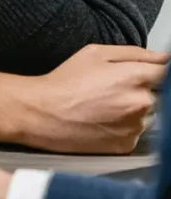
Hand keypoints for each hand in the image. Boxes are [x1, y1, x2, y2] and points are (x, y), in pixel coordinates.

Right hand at [17, 44, 167, 153]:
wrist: (41, 113)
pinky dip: (122, 127)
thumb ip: (134, 53)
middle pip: (158, 95)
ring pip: (146, 115)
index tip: (150, 75)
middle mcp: (141, 102)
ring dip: (131, 110)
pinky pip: (134, 132)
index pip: (167, 73)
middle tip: (111, 91)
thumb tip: (163, 58)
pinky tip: (100, 121)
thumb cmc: (64, 82)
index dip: (158, 73)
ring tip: (101, 107)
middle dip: (141, 91)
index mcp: (135, 76)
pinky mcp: (126, 145)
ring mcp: (135, 126)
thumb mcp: (94, 53)